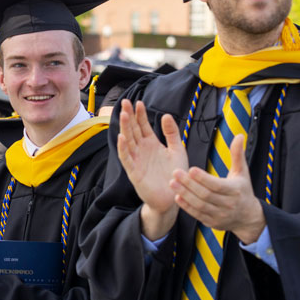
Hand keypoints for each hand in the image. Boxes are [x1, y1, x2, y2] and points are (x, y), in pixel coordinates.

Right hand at [117, 99, 186, 240]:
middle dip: (129, 116)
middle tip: (125, 102)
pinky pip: (127, 158)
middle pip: (133, 130)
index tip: (138, 102)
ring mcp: (137, 160)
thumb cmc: (176, 174)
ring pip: (128, 141)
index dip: (140, 114)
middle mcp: (142, 150)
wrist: (174, 197)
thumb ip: (172, 133)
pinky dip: (123, 148)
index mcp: (152, 144)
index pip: (143, 125)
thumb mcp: (177, 150)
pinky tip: (122, 137)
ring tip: (124, 115)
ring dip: (125, 128)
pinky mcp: (134, 172)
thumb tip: (166, 115)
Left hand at [171, 133, 265, 243]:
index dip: (203, 178)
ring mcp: (220, 215)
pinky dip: (187, 207)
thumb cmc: (242, 190)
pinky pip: (197, 215)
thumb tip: (239, 135)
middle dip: (189, 184)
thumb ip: (237, 154)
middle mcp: (228, 204)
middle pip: (206, 195)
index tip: (190, 168)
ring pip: (200, 206)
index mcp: (235, 190)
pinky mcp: (212, 222)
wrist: (247, 217)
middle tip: (175, 173)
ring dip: (185, 194)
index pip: (217, 185)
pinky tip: (177, 196)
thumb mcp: (242, 172)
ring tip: (172, 183)